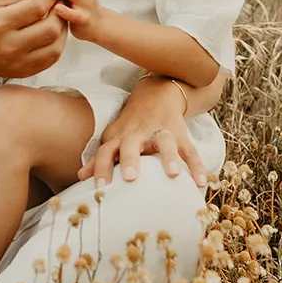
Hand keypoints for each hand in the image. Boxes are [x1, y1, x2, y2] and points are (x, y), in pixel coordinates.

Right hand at [0, 0, 67, 78]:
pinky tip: (53, 32)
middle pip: (51, 28)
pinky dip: (57, 43)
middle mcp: (10, 45)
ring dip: (62, 27)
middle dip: (60, 11)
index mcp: (0, 23)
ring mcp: (19, 62)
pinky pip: (51, 58)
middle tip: (59, 1)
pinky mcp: (25, 71)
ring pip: (56, 45)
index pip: (38, 7)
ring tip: (58, 16)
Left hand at [78, 75, 206, 189]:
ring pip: (165, 142)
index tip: (99, 188)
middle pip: (131, 144)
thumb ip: (99, 158)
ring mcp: (160, 132)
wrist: (156, 94)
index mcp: (119, 137)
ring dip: (168, 157)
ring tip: (173, 175)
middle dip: (130, 159)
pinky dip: (197, 166)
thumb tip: (80, 176)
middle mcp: (138, 133)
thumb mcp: (114, 137)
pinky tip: (201, 182)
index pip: (105, 152)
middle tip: (130, 177)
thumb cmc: (131, 125)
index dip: (100, 168)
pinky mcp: (180, 134)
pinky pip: (190, 150)